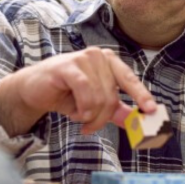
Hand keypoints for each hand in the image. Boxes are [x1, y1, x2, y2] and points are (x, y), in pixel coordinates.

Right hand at [0, 47, 156, 135]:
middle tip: (88, 127)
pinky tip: (75, 113)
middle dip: (101, 118)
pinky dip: (82, 107)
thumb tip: (139, 123)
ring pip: (99, 96)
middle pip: (112, 95)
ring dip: (88, 114)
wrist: (32, 89)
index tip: (152, 110)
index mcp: (108, 62)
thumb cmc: (65, 94)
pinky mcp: (68, 65)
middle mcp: (98, 56)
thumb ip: (116, 110)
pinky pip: (85, 90)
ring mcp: (83, 58)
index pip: (129, 79)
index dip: (141, 95)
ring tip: (77, 115)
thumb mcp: (94, 104)